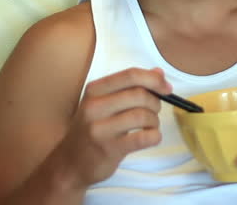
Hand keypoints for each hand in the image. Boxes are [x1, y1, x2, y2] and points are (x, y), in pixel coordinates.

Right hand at [53, 67, 171, 189]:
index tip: (167, 88)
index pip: (130, 75)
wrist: (70, 163)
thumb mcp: (104, 102)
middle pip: (139, 95)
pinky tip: (151, 137)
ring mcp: (100, 129)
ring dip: (154, 121)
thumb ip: (130, 86)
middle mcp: (94, 106)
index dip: (154, 80)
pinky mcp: (109, 149)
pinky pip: (143, 138)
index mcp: (94, 90)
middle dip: (155, 102)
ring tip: (150, 126)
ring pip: (143, 116)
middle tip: (154, 111)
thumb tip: (159, 73)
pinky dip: (154, 136)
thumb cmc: (92, 129)